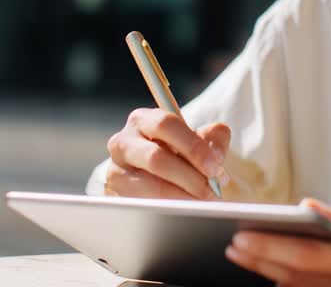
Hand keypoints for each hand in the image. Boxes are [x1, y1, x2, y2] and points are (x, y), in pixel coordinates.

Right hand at [103, 108, 230, 200]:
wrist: (156, 179)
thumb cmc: (178, 155)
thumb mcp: (197, 141)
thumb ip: (213, 139)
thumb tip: (216, 155)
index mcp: (144, 120)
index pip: (166, 124)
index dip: (193, 146)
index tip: (215, 166)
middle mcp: (123, 141)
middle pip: (156, 158)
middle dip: (190, 176)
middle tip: (211, 190)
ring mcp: (116, 170)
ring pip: (150, 185)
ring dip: (182, 197)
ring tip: (202, 203)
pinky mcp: (115, 195)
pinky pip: (144, 205)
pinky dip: (169, 209)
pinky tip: (185, 210)